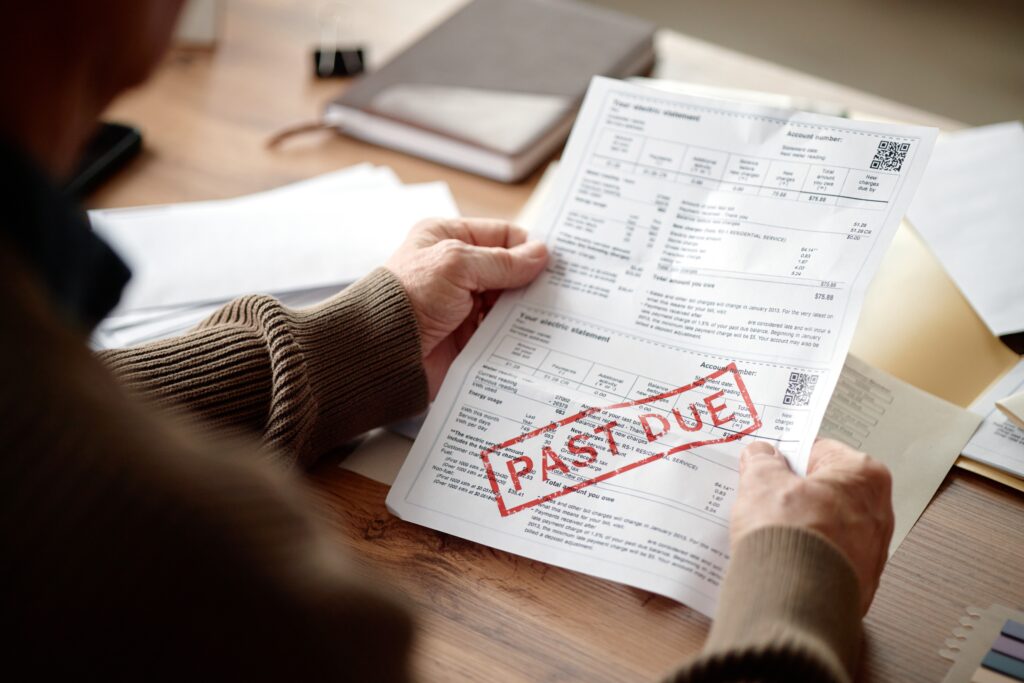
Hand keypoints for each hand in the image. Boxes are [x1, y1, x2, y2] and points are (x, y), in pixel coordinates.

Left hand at [386, 218, 547, 397]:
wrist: (383, 353)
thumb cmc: (408, 299)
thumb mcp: (457, 265)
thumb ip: (501, 261)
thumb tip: (541, 255)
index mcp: (447, 238)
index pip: (501, 234)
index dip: (528, 247)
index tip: (556, 262)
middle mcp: (455, 268)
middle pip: (508, 269)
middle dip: (530, 280)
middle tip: (561, 290)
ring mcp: (461, 302)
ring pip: (507, 301)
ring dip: (524, 309)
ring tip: (551, 315)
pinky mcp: (466, 333)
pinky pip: (500, 329)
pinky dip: (515, 333)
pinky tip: (534, 336)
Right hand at [731, 438, 893, 613]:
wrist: (794, 600)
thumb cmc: (791, 538)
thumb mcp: (761, 483)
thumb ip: (762, 462)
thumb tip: (762, 456)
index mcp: (865, 476)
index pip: (819, 450)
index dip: (787, 456)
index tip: (768, 463)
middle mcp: (879, 512)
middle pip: (825, 489)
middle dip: (794, 492)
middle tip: (763, 495)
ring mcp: (871, 551)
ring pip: (826, 524)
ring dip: (799, 524)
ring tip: (767, 528)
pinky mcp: (858, 581)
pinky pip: (825, 556)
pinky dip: (804, 554)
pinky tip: (779, 554)